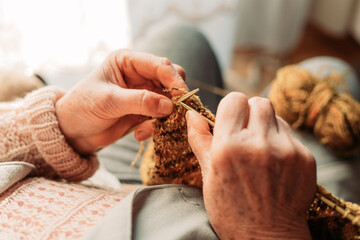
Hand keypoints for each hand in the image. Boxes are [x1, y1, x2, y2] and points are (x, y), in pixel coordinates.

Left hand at [56, 49, 186, 154]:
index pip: (160, 65)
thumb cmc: (83, 108)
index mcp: (127, 61)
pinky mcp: (145, 110)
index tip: (182, 97)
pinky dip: (156, 126)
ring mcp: (144, 92)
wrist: (72, 132)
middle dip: (174, 97)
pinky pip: (162, 116)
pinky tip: (140, 135)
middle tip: (174, 114)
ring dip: (165, 115)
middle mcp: (139, 74)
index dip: (174, 80)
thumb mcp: (109, 102)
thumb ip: (139, 101)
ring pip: (170, 100)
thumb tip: (170, 106)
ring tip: (147, 129)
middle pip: (170, 80)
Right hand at [186, 92, 315, 239]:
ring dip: (266, 125)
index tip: (230, 120)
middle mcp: (259, 144)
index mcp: (229, 147)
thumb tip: (192, 114)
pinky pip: (291, 134)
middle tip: (246, 133)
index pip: (234, 100)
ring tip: (260, 149)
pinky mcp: (304, 158)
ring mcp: (285, 150)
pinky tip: (275, 162)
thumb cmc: (232, 211)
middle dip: (250, 113)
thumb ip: (200, 140)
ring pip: (276, 116)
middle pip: (258, 102)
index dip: (231, 108)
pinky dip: (281, 141)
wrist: (268, 239)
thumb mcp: (208, 176)